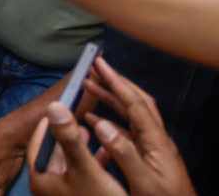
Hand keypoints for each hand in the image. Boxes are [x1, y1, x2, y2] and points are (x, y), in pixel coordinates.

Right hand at [35, 58, 196, 195]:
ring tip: (90, 88)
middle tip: (94, 69)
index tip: (99, 63)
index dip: (116, 82)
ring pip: (131, 115)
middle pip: (137, 103)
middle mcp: (156, 140)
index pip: (135, 104)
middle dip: (115, 83)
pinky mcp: (148, 158)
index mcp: (157, 142)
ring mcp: (153, 149)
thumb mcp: (143, 182)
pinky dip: (108, 121)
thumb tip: (101, 123)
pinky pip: (127, 131)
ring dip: (111, 99)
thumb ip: (123, 153)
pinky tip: (93, 122)